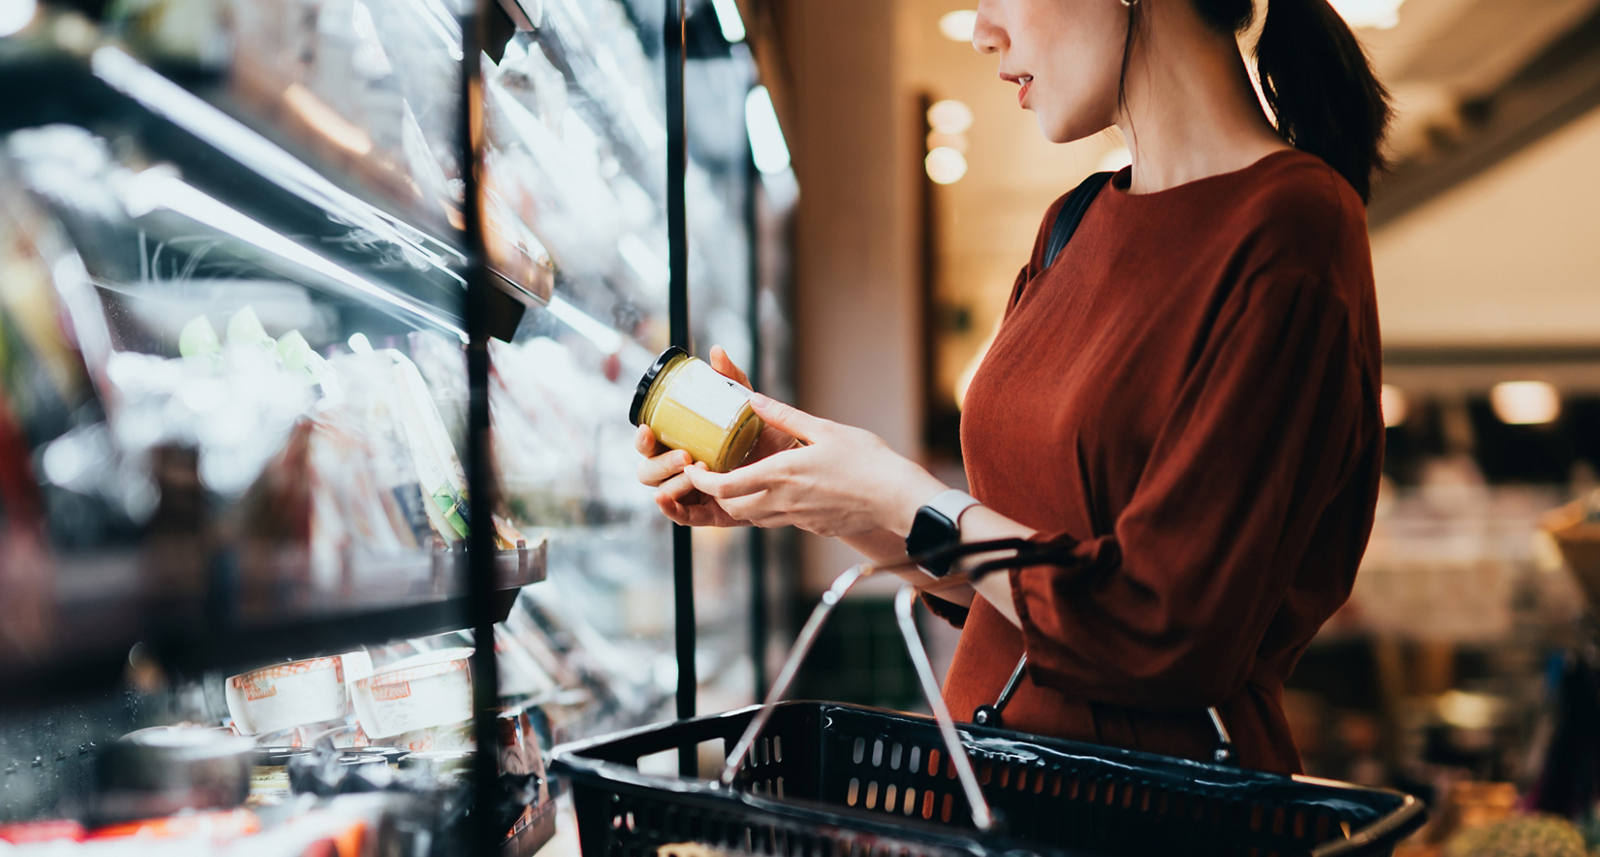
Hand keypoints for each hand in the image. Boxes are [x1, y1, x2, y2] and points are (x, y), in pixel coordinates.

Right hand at [635, 346, 793, 526]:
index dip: (643, 439)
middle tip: (685, 455)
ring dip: (673, 482)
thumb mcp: (748, 408)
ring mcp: (694, 493)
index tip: (648, 428)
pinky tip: (667, 500)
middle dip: (659, 462)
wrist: (797, 467)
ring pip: (664, 491)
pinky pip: (683, 516)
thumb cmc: (766, 437)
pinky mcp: (709, 513)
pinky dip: (671, 510)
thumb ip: (732, 381)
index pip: (651, 444)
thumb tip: (716, 352)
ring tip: (695, 471)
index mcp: (683, 444)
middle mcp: (682, 470)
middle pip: (649, 470)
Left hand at [682, 394, 946, 538]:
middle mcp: (783, 502)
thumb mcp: (823, 429)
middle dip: (717, 495)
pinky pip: (780, 521)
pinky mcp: (813, 527)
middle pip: (733, 508)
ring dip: (742, 503)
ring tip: (743, 481)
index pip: (724, 488)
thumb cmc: (866, 461)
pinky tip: (783, 491)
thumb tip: (754, 399)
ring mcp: (797, 519)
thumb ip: (785, 416)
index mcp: (780, 475)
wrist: (896, 498)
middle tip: (714, 475)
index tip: (694, 469)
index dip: (701, 482)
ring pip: (755, 518)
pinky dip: (769, 508)